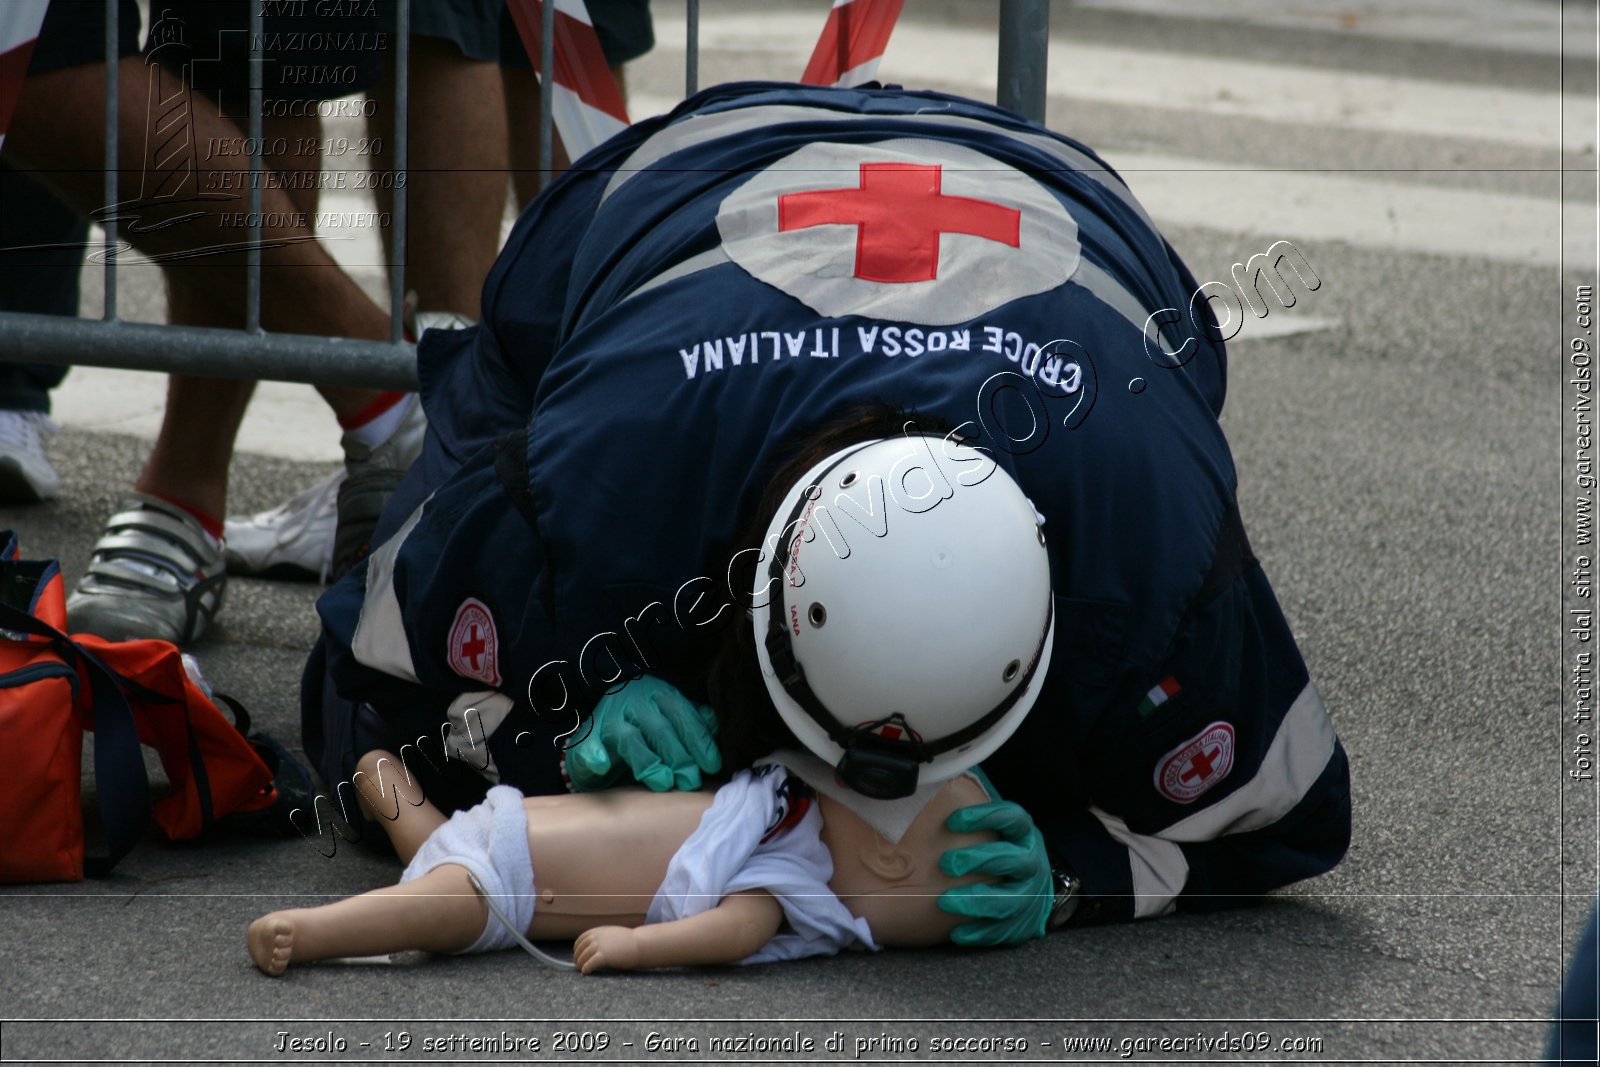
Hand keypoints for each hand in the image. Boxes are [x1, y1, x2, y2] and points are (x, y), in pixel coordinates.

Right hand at [564, 676, 721, 791]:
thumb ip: (694, 722)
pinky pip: (588, 747)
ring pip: (629, 739)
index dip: (699, 740)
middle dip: (678, 756)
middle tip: (691, 780)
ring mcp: (608, 720)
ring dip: (648, 761)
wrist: (598, 730)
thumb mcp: (670, 718)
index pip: (683, 715)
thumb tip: (719, 728)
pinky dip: (595, 756)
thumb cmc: (643, 726)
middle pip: (659, 728)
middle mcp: (633, 704)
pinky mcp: (585, 739)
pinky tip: (602, 766)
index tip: (713, 765)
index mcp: (659, 695)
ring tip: (664, 782)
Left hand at [573, 926, 640, 973]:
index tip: (578, 954)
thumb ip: (602, 937)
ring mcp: (599, 946)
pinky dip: (586, 969)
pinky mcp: (603, 956)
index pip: (581, 939)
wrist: (640, 944)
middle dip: (577, 957)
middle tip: (578, 965)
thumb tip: (595, 945)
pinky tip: (586, 972)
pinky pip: (589, 964)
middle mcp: (596, 937)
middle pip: (580, 949)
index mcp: (598, 931)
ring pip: (583, 957)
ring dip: (580, 964)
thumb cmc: (630, 941)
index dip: (577, 948)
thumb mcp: (613, 934)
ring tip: (581, 970)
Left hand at [936, 799, 1052, 946]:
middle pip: (1012, 859)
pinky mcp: (1025, 923)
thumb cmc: (999, 853)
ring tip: (945, 902)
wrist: (1032, 888)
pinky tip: (956, 934)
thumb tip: (920, 821)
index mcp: (1024, 834)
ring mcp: (1031, 895)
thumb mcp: (994, 833)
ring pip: (1010, 900)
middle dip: (978, 860)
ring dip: (976, 901)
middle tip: (945, 864)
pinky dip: (980, 932)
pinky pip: (1004, 931)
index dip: (985, 816)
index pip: (1012, 817)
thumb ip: (968, 826)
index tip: (953, 821)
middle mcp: (1032, 862)